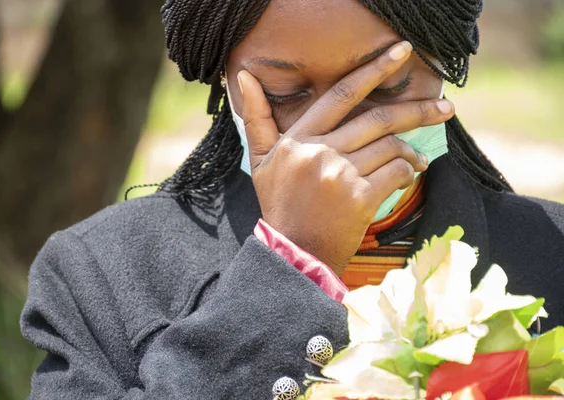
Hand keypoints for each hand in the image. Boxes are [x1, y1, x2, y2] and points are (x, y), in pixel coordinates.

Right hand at [239, 41, 454, 274]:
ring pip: (391, 148)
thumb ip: (257, 118)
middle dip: (418, 111)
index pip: (341, 94)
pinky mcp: (359, 198)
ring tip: (417, 162)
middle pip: (378, 119)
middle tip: (446, 108)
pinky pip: (397, 172)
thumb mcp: (260, 161)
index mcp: (299, 138)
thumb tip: (243, 75)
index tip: (402, 52)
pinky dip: (407, 173)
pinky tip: (405, 178)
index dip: (374, 69)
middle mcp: (320, 151)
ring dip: (411, 153)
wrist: (293, 253)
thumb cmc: (280, 205)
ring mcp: (340, 174)